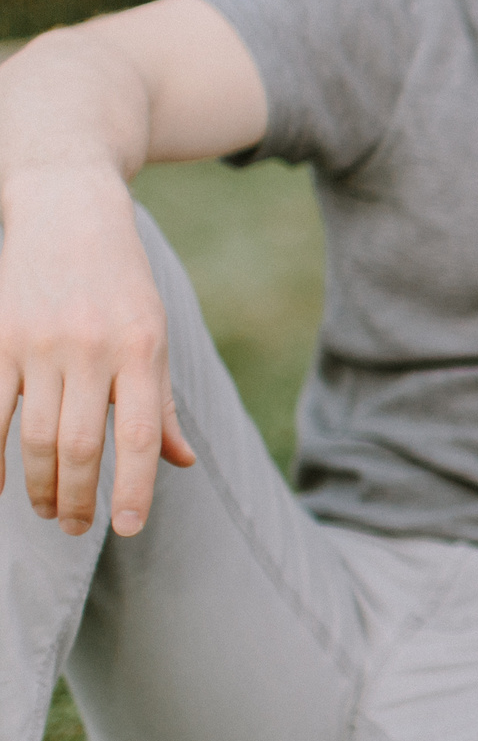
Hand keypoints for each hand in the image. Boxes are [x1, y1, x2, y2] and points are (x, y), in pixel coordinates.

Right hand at [0, 168, 196, 536]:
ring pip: (34, 436)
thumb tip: (181, 462)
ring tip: (46, 511)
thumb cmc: (121, 285)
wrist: (70, 213)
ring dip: (38, 485)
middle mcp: (92, 348)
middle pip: (80, 445)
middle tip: (76, 527)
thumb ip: (160, 403)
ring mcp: (39, 343)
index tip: (128, 528)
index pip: (140, 437)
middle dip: (77, 497)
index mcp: (142, 350)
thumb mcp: (156, 335)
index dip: (134, 489)